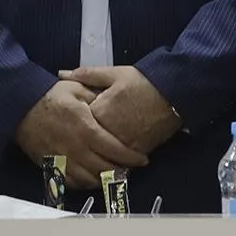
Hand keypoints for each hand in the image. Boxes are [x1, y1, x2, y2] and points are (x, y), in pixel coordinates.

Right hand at [15, 80, 148, 190]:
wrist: (19, 107)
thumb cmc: (49, 96)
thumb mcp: (75, 88)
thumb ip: (96, 96)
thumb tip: (112, 103)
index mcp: (85, 128)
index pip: (115, 149)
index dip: (131, 157)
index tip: (142, 160)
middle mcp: (76, 148)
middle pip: (105, 169)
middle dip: (122, 171)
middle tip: (131, 168)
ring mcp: (63, 160)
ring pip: (91, 179)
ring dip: (105, 179)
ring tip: (115, 174)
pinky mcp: (52, 166)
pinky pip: (73, 183)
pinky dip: (86, 184)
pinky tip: (94, 178)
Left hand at [59, 65, 180, 156]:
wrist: (173, 93)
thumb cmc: (142, 81)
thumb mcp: (114, 73)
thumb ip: (86, 75)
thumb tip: (62, 73)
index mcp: (100, 112)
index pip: (79, 124)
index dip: (76, 122)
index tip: (74, 120)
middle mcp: (109, 132)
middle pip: (89, 144)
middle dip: (85, 143)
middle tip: (83, 140)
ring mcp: (124, 144)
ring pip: (105, 156)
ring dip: (100, 155)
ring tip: (98, 150)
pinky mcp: (138, 151)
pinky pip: (121, 162)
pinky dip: (117, 160)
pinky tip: (114, 156)